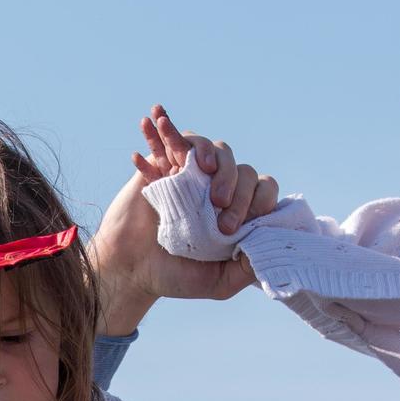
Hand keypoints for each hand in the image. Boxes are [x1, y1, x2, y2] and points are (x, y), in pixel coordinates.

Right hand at [89, 103, 277, 332]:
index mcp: (236, 213)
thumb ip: (246, 269)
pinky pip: (168, 139)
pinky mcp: (163, 168)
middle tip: (218, 208)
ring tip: (202, 166)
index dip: (258, 197)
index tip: (237, 222)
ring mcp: (190, 176)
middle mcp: (217, 190)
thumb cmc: (175, 277)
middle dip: (233, 182)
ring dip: (207, 150)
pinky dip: (163, 127)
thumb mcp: (219, 283)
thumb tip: (268, 242)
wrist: (131, 272)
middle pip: (239, 167)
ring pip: (209, 147)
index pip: (262, 188)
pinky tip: (155, 117)